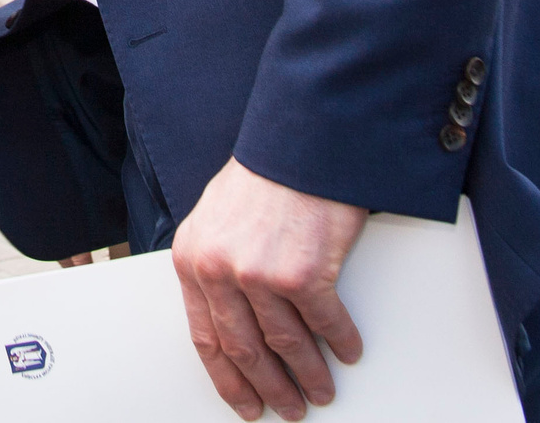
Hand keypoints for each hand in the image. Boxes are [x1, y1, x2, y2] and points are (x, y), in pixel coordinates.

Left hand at [173, 161, 367, 421]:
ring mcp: (260, 274)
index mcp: (192, 259)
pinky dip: (340, 343)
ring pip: (286, 345)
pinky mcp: (304, 274)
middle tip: (288, 407)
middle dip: (270, 387)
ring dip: (308, 375)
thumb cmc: (263, 177)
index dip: (228, 379)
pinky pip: (325, 324)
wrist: (300, 143)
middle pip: (246, 351)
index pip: (206, 339)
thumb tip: (230, 317)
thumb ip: (214, 265)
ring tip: (321, 390)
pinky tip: (347, 351)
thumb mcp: (215, 219)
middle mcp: (219, 271)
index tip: (244, 401)